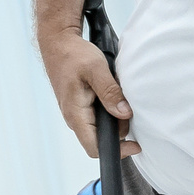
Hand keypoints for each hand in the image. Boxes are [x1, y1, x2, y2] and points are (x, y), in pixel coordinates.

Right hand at [40, 31, 137, 157]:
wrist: (58, 43)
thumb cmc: (73, 54)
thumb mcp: (96, 70)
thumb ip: (110, 92)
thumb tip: (125, 113)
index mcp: (76, 114)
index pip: (94, 148)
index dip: (117, 151)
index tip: (136, 145)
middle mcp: (74, 118)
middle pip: (100, 139)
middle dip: (119, 130)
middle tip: (130, 107)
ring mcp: (77, 113)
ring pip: (101, 128)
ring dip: (115, 117)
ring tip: (120, 95)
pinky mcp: (81, 107)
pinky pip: (98, 117)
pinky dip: (110, 110)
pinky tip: (113, 94)